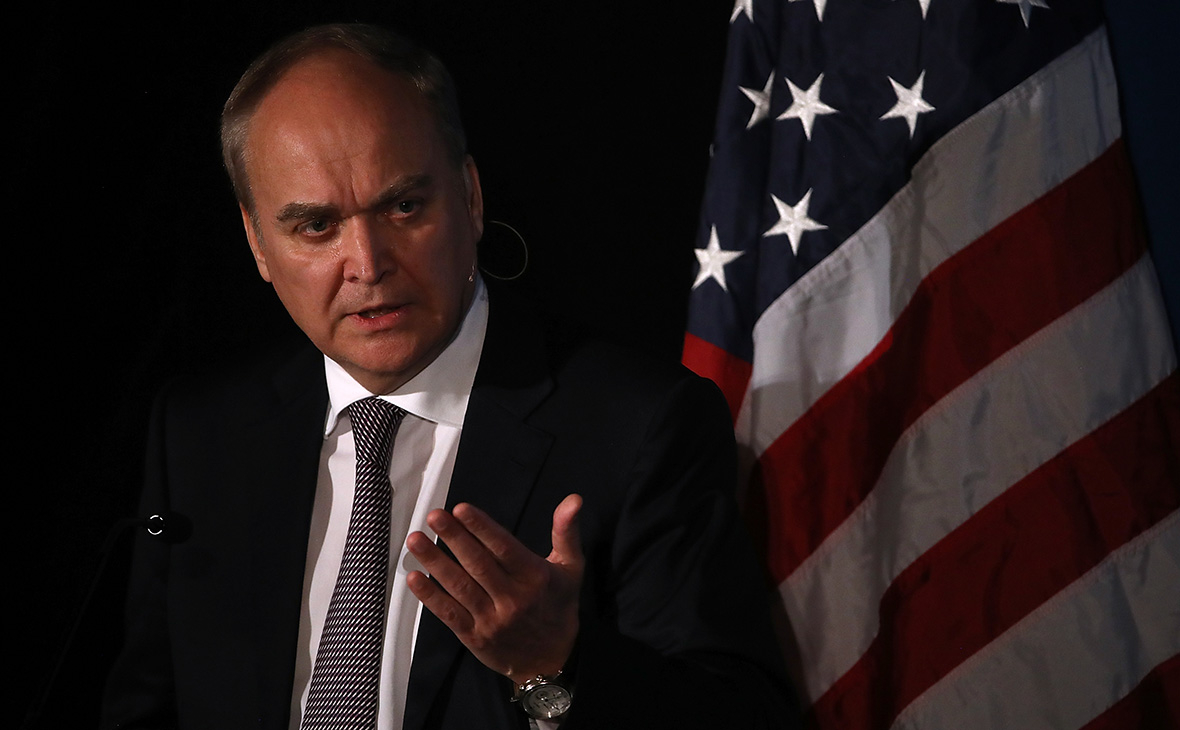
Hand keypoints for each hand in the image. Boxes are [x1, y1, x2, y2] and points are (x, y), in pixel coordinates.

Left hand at [405, 493, 583, 683]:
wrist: (552, 661)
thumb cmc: (558, 606)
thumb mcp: (571, 567)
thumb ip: (566, 532)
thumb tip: (573, 500)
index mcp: (535, 578)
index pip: (504, 548)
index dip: (481, 528)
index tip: (461, 509)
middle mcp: (513, 599)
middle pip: (478, 564)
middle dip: (454, 538)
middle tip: (434, 516)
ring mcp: (491, 619)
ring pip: (460, 587)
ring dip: (435, 562)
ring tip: (416, 540)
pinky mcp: (475, 636)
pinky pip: (449, 614)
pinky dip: (430, 596)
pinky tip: (414, 577)